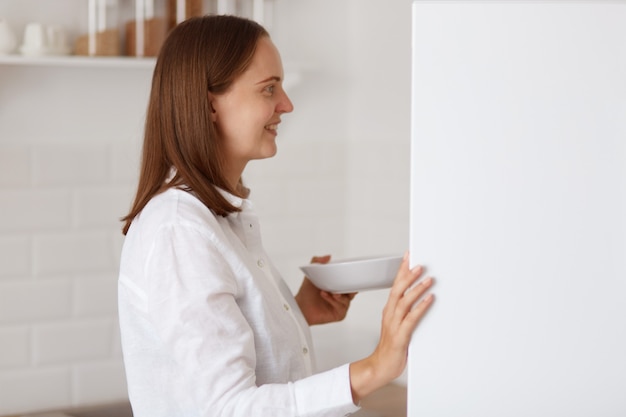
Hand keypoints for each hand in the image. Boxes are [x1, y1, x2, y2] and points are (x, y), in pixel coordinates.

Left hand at [295, 255, 356, 325]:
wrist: (300, 306)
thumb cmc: (307, 293)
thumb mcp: (312, 273)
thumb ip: (317, 262)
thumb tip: (328, 256)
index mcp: (337, 286)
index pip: (349, 283)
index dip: (351, 280)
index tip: (351, 275)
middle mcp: (340, 296)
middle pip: (352, 291)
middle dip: (349, 288)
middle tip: (343, 284)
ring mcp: (340, 306)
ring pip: (347, 299)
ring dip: (339, 294)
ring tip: (330, 291)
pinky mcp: (339, 314)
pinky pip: (341, 308)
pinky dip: (334, 301)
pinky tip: (325, 296)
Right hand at [349, 251, 434, 402]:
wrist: (380, 366)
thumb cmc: (391, 347)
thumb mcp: (397, 325)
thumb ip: (406, 312)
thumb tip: (420, 298)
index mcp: (389, 311)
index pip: (395, 286)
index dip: (401, 270)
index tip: (408, 257)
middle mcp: (390, 315)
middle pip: (398, 290)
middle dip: (408, 275)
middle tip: (419, 264)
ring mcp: (394, 325)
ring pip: (404, 302)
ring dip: (416, 289)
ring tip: (428, 279)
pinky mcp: (401, 336)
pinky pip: (411, 319)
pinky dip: (421, 308)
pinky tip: (429, 300)